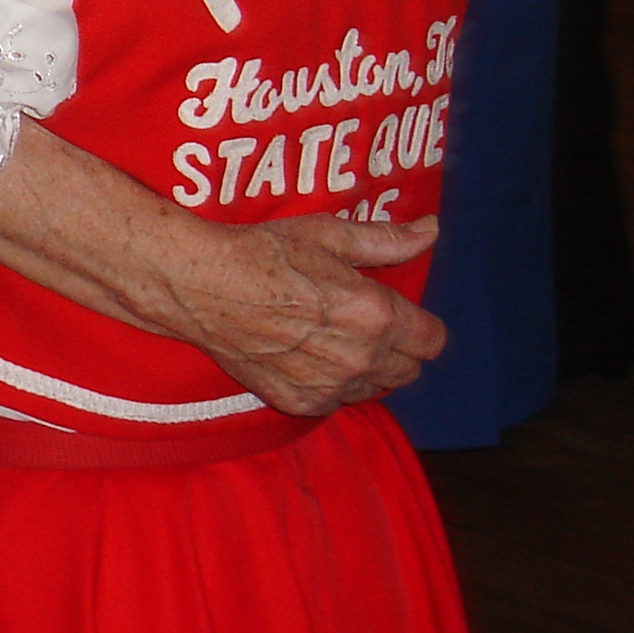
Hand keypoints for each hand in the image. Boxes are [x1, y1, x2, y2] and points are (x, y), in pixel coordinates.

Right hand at [148, 211, 445, 415]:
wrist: (202, 286)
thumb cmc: (264, 253)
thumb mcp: (328, 236)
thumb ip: (387, 239)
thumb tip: (431, 230)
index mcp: (374, 314)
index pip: (431, 341)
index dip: (422, 326)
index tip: (403, 315)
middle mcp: (358, 358)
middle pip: (409, 371)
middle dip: (398, 349)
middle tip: (368, 325)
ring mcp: (329, 386)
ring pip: (374, 389)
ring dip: (367, 369)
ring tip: (336, 340)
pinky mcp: (300, 402)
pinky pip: (337, 402)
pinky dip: (331, 385)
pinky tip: (309, 357)